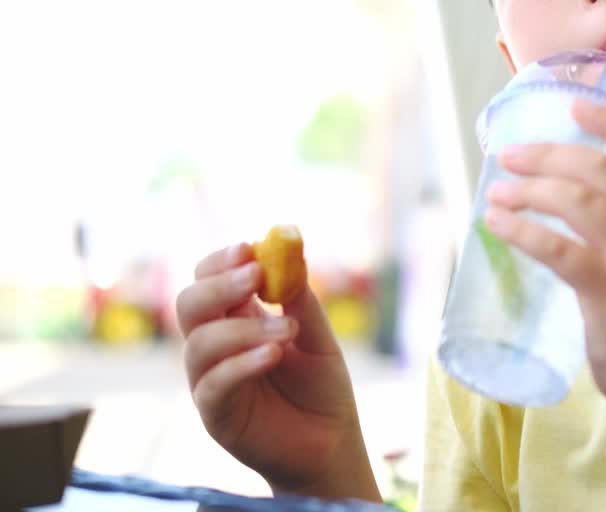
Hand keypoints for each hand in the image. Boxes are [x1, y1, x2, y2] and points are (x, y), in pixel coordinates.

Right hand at [175, 244, 377, 499]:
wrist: (330, 442)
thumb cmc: (321, 388)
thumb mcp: (318, 338)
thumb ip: (301, 302)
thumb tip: (290, 254)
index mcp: (237, 318)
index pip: (209, 279)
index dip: (221, 261)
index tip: (248, 249)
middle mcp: (216, 345)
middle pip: (190, 304)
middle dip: (219, 285)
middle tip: (256, 276)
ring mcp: (210, 379)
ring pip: (200, 343)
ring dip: (244, 328)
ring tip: (287, 332)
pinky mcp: (215, 413)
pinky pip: (214, 383)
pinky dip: (242, 363)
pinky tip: (273, 353)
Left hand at [482, 98, 605, 409]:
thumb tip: (571, 208)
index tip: (576, 105)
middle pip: (601, 168)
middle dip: (550, 154)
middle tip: (511, 156)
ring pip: (577, 200)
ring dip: (530, 190)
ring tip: (497, 193)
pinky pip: (557, 247)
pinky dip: (522, 230)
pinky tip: (497, 225)